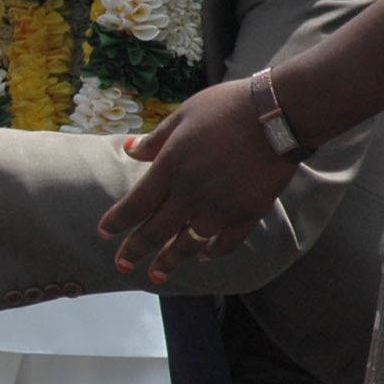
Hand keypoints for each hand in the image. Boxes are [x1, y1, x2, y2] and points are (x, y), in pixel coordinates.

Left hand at [97, 79, 299, 282]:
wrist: (278, 114)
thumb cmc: (227, 108)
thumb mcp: (182, 116)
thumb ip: (155, 140)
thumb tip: (128, 149)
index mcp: (170, 169)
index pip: (135, 205)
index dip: (117, 222)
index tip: (104, 233)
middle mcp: (190, 194)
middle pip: (156, 232)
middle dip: (134, 251)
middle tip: (122, 266)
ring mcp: (219, 208)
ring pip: (188, 244)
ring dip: (170, 261)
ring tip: (158, 275)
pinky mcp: (247, 214)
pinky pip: (226, 242)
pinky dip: (212, 251)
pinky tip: (203, 256)